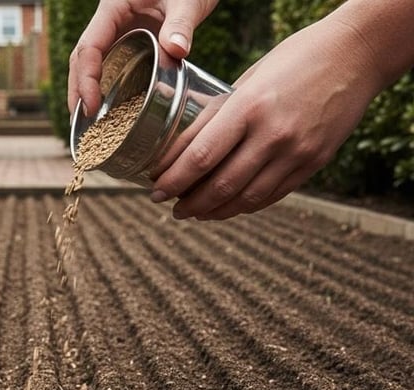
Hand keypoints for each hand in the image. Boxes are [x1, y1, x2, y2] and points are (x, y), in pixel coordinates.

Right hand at [68, 0, 218, 115]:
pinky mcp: (130, 42)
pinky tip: (110, 109)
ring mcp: (118, 33)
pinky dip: (106, 87)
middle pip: (82, 59)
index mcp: (113, 9)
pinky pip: (112, 65)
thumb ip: (181, 24)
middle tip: (82, 123)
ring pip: (93, 64)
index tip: (91, 106)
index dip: (85, 79)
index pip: (89, 47)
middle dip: (77, 90)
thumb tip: (177, 50)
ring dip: (86, 91)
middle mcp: (110, 22)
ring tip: (89, 123)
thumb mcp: (187, 1)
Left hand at [152, 17, 381, 219]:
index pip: (201, 156)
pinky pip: (271, 196)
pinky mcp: (313, 163)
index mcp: (250, 107)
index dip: (174, 180)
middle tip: (170, 207)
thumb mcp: (247, 81)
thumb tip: (180, 149)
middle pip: (220, 185)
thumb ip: (217, 116)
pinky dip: (244, 206)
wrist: (356, 54)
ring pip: (245, 199)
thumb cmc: (294, 60)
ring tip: (194, 212)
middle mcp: (273, 134)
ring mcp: (297, 153)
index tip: (155, 189)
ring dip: (214, 211)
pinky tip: (227, 206)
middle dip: (189, 202)